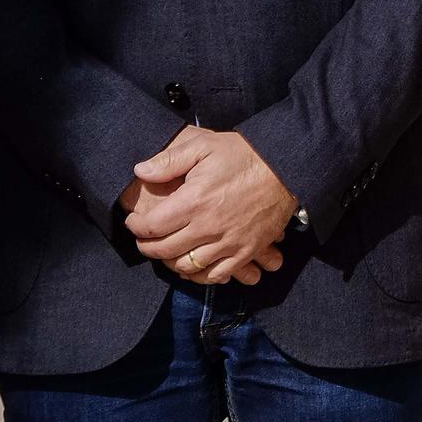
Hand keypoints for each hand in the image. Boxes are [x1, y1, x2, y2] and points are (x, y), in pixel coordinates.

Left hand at [123, 129, 294, 286]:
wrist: (288, 168)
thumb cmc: (246, 154)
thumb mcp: (205, 146)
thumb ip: (170, 160)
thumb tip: (140, 171)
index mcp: (194, 201)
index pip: (151, 227)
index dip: (135, 226)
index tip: (133, 221)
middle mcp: (208, 227)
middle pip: (164, 250)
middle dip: (147, 247)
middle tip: (144, 239)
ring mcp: (228, 242)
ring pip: (187, 266)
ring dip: (170, 262)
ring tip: (166, 251)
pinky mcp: (246, 251)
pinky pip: (217, 275)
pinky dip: (200, 276)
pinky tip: (193, 266)